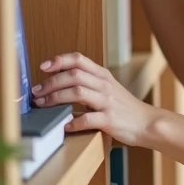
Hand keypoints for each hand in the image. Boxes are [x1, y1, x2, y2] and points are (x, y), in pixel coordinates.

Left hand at [32, 52, 157, 145]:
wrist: (147, 123)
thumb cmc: (124, 108)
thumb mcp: (107, 88)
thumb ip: (88, 83)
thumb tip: (57, 82)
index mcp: (103, 75)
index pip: (78, 59)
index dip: (59, 60)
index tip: (43, 66)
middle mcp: (104, 85)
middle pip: (73, 75)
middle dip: (50, 83)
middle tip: (36, 93)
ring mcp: (107, 101)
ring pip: (77, 92)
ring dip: (55, 98)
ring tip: (43, 105)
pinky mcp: (110, 119)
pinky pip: (88, 118)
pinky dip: (73, 122)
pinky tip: (65, 125)